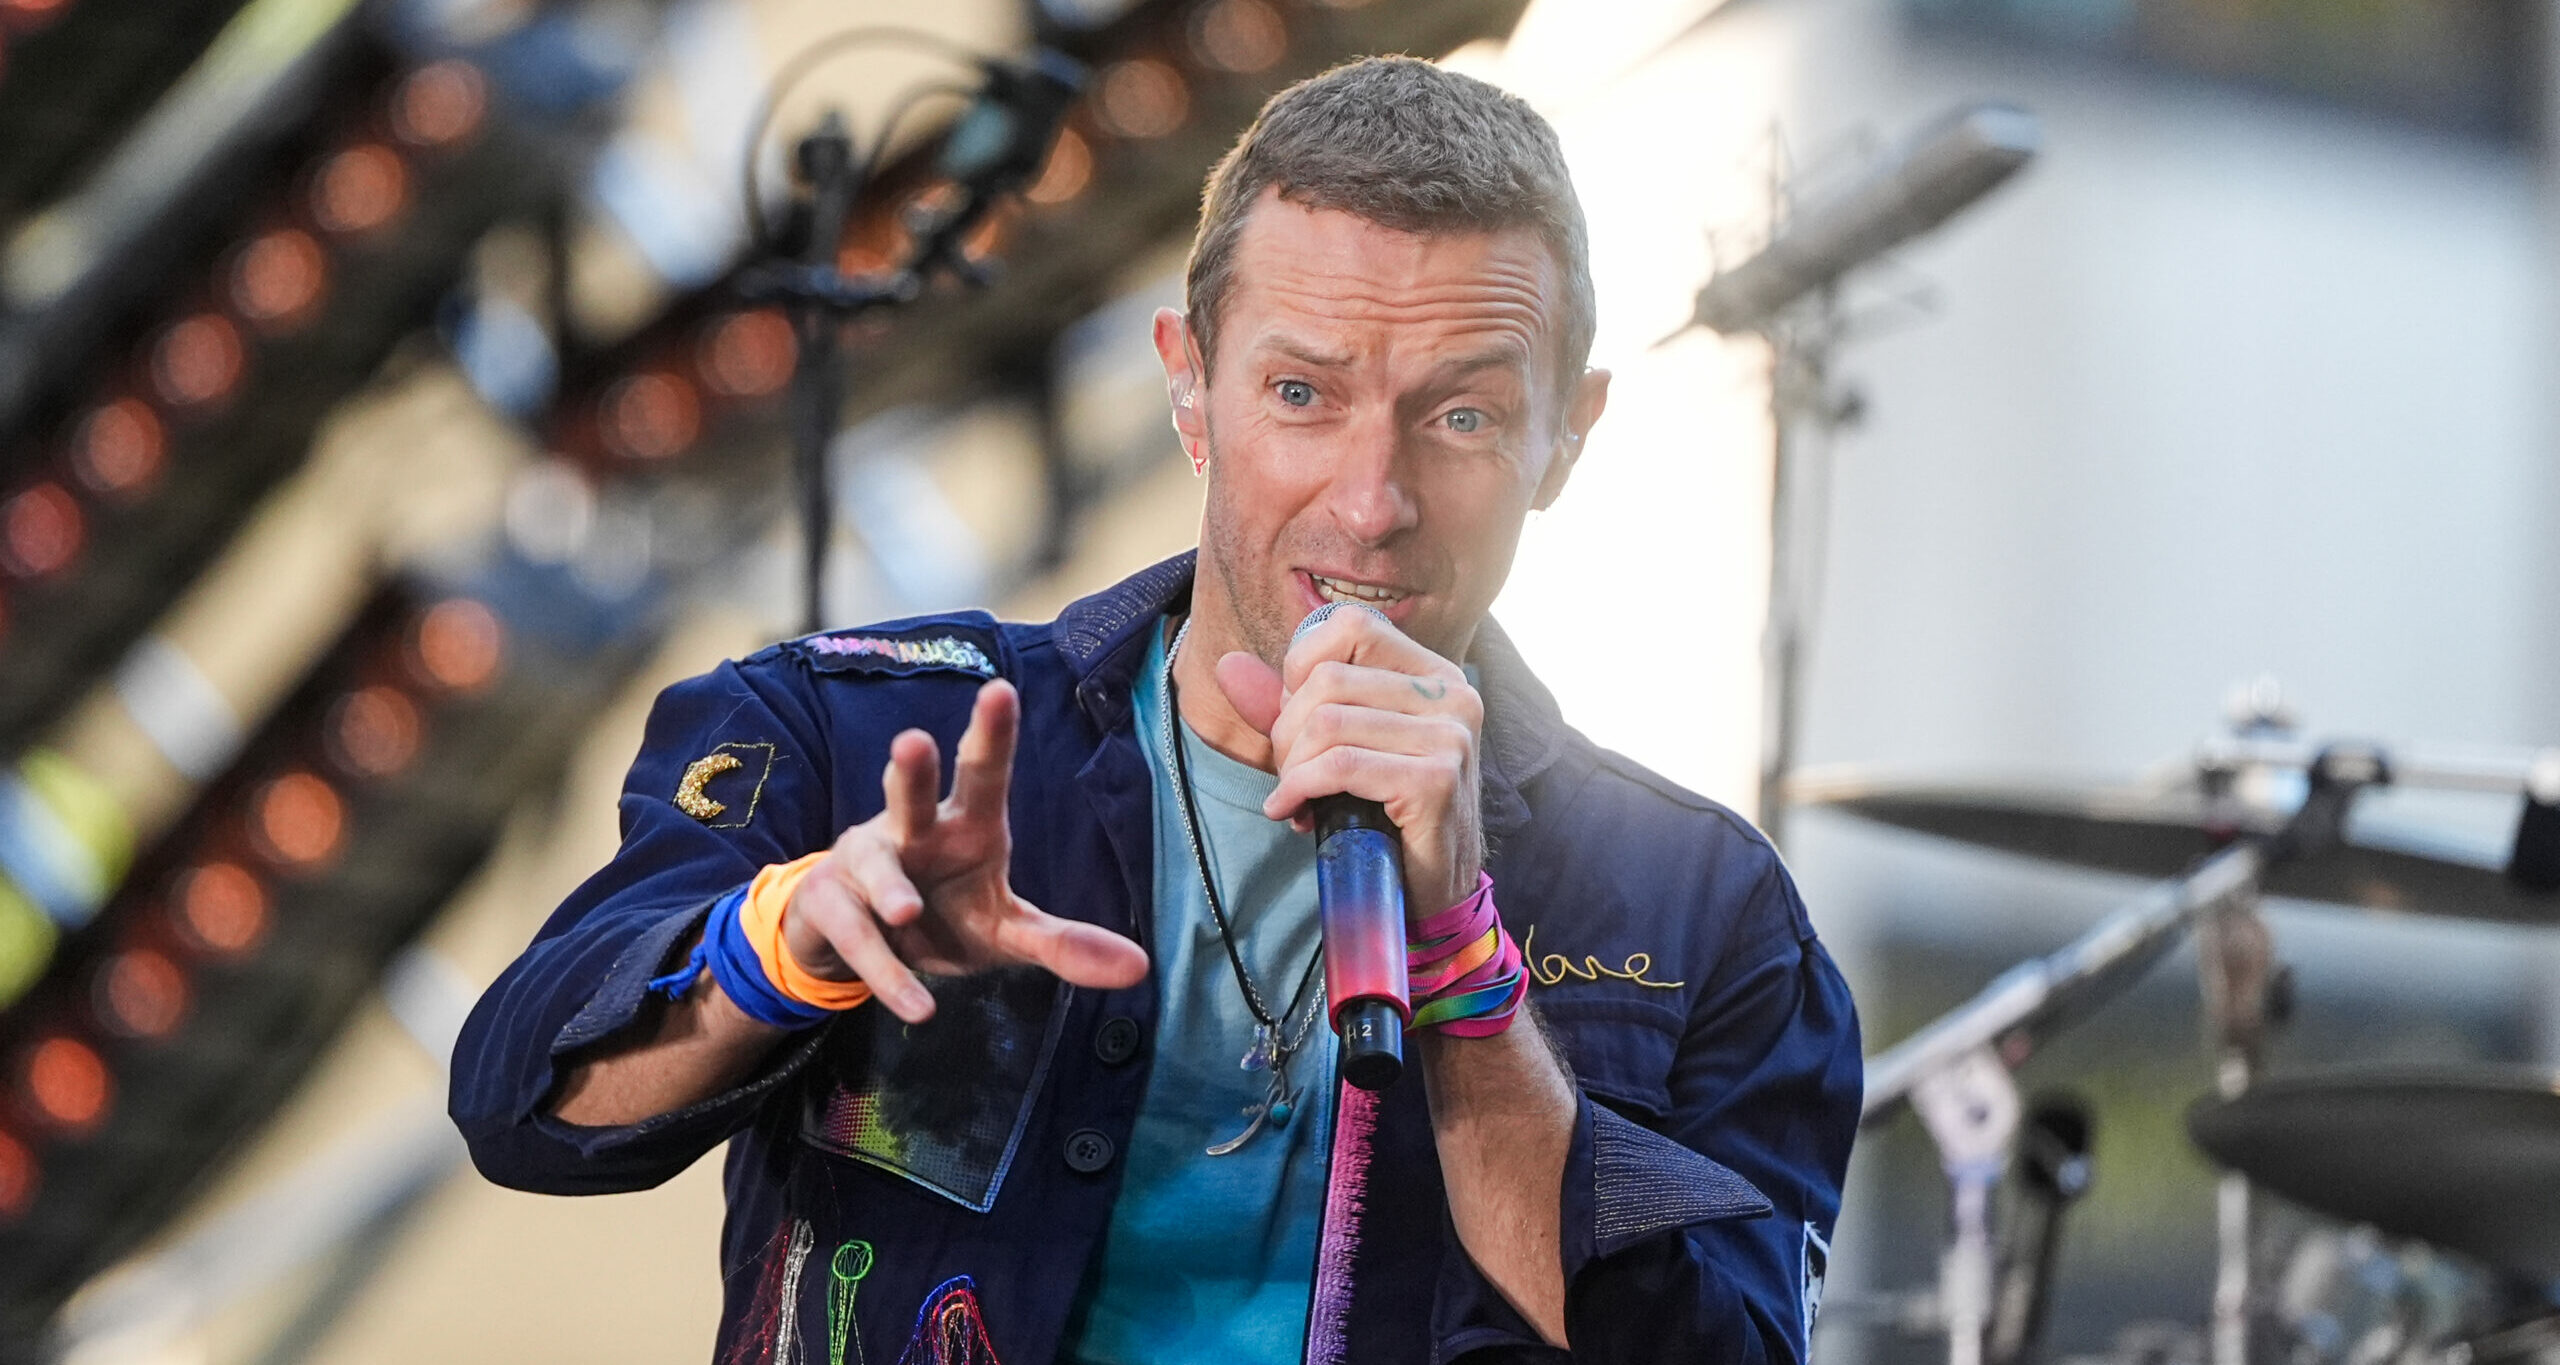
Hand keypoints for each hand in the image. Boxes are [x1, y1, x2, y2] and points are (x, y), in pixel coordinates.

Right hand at [780, 680, 1150, 1022]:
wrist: (858, 944)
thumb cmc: (945, 916)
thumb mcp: (1008, 932)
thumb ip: (1066, 945)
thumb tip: (1141, 967)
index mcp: (964, 824)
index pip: (982, 772)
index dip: (991, 734)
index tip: (999, 690)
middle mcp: (911, 831)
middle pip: (911, 794)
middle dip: (911, 771)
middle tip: (910, 740)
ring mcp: (865, 864)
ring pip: (875, 866)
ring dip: (889, 885)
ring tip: (907, 909)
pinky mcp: (832, 907)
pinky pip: (860, 940)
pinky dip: (889, 975)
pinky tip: (919, 1008)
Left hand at [1213, 609, 1485, 913]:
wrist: (1431, 892)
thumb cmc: (1383, 815)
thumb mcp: (1333, 749)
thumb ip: (1286, 705)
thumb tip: (1227, 664)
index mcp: (1433, 675)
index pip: (1351, 626)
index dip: (1302, 666)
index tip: (1295, 719)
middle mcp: (1453, 695)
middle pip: (1328, 679)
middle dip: (1287, 732)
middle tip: (1290, 775)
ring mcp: (1451, 736)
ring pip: (1327, 721)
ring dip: (1292, 767)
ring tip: (1296, 796)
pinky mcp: (1437, 780)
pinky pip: (1340, 765)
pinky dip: (1300, 789)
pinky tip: (1292, 813)